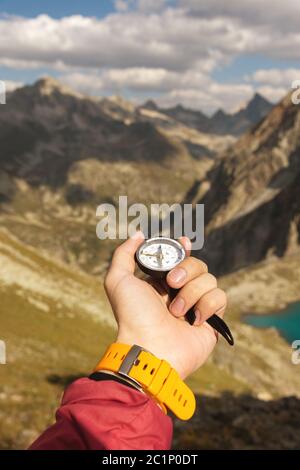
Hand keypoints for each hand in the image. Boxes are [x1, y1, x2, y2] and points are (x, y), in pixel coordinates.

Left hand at [104, 232, 226, 379]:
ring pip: (210, 279)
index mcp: (161, 282)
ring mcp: (197, 306)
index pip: (180, 258)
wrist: (149, 348)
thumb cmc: (132, 316)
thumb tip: (139, 235)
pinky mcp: (211, 320)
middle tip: (171, 283)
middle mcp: (180, 292)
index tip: (183, 242)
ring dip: (192, 292)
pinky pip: (220, 297)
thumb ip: (124, 254)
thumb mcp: (118, 280)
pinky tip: (194, 320)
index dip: (184, 249)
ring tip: (176, 312)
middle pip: (197, 264)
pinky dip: (207, 305)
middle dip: (186, 270)